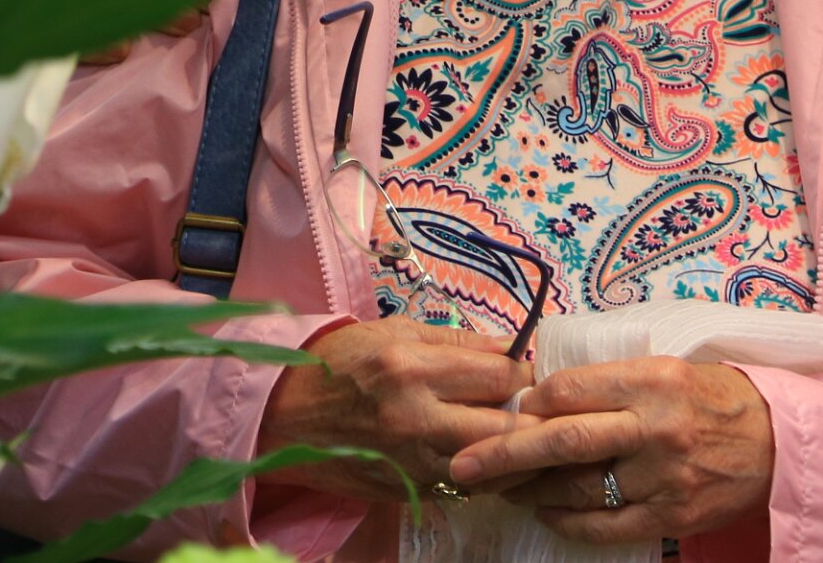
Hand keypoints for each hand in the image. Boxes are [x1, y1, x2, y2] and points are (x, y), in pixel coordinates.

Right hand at [258, 319, 539, 502]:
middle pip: (506, 425)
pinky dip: (487, 474)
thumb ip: (458, 342)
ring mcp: (412, 460)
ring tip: (524, 434)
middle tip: (536, 406)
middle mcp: (415, 417)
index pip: (500, 374)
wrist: (286, 413)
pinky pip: (467, 488)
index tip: (529, 370)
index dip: (526, 372)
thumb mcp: (398, 333)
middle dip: (531, 415)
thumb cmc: (343, 363)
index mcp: (413, 368)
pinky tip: (492, 459)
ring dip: (517, 451)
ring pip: (493, 465)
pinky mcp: (407, 489)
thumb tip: (512, 348)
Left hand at [448, 358, 774, 542]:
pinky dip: (566, 519)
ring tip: (500, 486)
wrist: (778, 442)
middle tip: (463, 463)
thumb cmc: (715, 398)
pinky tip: (546, 510)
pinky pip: (602, 524)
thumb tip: (543, 393)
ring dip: (530, 489)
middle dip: (503, 452)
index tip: (506, 409)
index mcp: (653, 378)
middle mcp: (656, 426)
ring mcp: (663, 476)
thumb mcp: (671, 368)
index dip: (529, 402)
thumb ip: (613, 379)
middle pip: (564, 439)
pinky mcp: (670, 515)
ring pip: (577, 487)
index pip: (570, 388)